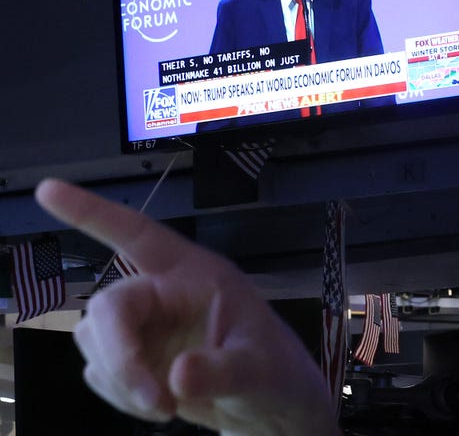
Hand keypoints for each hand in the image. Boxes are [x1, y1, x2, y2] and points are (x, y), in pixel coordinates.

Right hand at [35, 179, 338, 435]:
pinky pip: (99, 372)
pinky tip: (160, 405)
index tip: (48, 189)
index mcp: (194, 274)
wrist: (268, 405)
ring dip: (123, 380)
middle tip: (156, 400)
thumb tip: (179, 376)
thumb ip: (223, 371)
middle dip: (120, 357)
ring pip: (95, 341)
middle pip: (108, 307)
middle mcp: (161, 293)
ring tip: (170, 404)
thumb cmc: (273, 370)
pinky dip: (121, 395)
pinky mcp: (131, 358)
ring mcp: (142, 326)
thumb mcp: (259, 371)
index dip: (94, 213)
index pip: (139, 235)